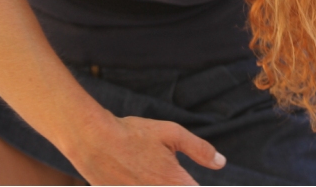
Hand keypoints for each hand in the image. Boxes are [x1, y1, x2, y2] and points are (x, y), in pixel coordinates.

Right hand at [68, 114, 225, 184]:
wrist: (94, 141)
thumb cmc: (133, 134)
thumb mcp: (171, 133)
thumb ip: (198, 149)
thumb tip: (221, 163)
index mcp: (174, 182)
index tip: (190, 178)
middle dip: (178, 184)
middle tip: (163, 169)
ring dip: (161, 185)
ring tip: (150, 169)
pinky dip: (143, 185)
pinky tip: (142, 178)